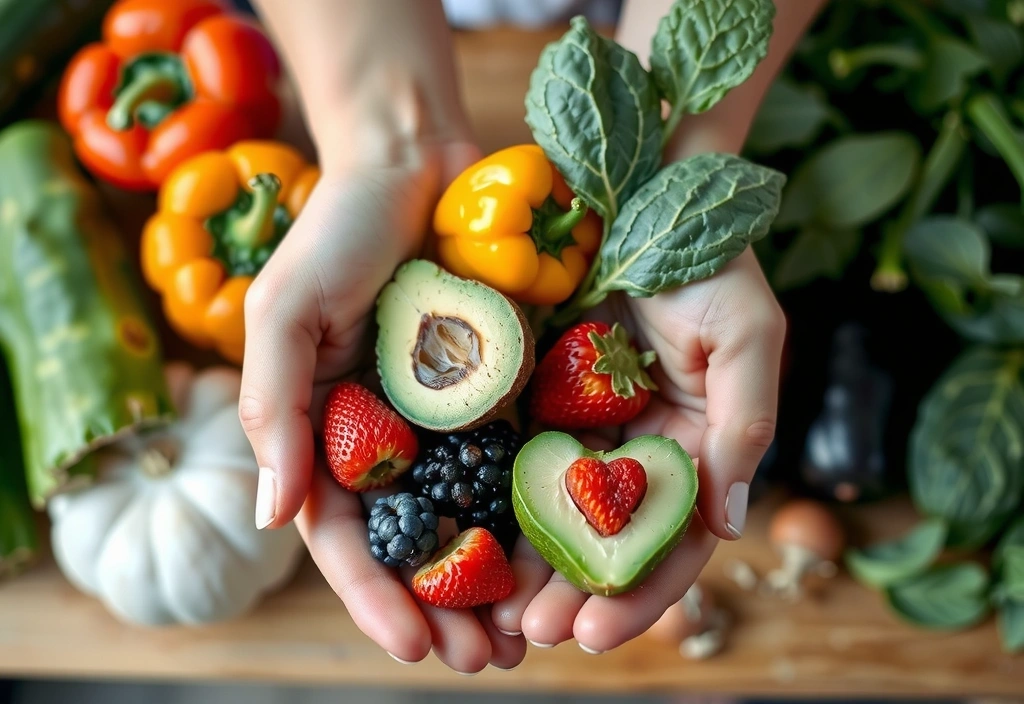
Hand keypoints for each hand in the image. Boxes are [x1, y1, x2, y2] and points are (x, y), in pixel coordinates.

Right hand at [238, 139, 528, 672]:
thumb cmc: (339, 230)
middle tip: (482, 663)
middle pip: (413, 547)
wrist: (416, 163)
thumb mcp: (286, 313)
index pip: (346, 538)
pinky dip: (531, 516)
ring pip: (470, 522)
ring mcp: (448, 420)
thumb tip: (269, 516)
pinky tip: (560, 557)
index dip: (374, 598)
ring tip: (525, 639)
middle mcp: (389, 439)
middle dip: (442, 612)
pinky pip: (515, 463)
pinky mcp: (500, 390)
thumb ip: (273, 410)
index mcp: (329, 431)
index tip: (411, 648)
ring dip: (494, 585)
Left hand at [492, 248, 784, 651]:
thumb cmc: (706, 260)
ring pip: (558, 513)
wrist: (639, 194)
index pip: (672, 536)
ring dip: (531, 565)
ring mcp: (586, 424)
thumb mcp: (747, 335)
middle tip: (533, 633)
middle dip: (575, 592)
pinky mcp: (538, 397)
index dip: (640, 589)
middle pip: (608, 539)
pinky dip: (497, 504)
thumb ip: (745, 424)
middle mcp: (638, 447)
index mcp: (695, 445)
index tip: (596, 630)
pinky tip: (470, 541)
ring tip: (495, 612)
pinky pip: (516, 458)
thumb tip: (734, 524)